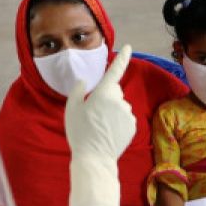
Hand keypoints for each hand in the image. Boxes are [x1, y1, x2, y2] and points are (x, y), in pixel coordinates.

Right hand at [65, 45, 135, 161]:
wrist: (95, 158)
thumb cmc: (80, 133)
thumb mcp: (71, 109)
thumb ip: (78, 91)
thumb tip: (84, 81)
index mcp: (104, 93)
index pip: (115, 70)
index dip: (122, 57)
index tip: (129, 47)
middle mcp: (120, 100)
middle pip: (114, 91)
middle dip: (106, 97)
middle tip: (93, 114)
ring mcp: (128, 113)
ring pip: (120, 106)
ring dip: (112, 111)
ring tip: (100, 126)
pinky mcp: (133, 125)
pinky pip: (125, 118)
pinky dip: (118, 122)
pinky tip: (109, 132)